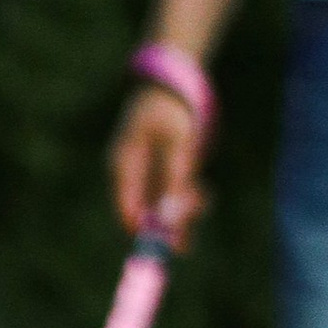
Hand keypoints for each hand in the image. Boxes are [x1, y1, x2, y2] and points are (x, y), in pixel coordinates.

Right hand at [108, 83, 208, 245]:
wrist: (175, 81)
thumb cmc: (173, 108)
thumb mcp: (179, 145)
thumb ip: (175, 183)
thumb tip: (171, 222)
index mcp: (124, 165)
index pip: (128, 213)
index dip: (148, 233)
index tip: (172, 246)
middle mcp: (131, 174)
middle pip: (147, 214)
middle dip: (173, 221)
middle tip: (198, 214)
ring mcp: (145, 172)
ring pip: (163, 206)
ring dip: (184, 209)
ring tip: (204, 195)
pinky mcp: (160, 169)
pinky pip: (171, 194)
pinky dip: (188, 198)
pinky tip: (202, 191)